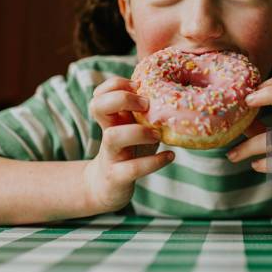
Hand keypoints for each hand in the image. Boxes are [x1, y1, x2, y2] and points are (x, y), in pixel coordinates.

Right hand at [83, 76, 173, 212]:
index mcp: (111, 118)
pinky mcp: (117, 176)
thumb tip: (174, 89)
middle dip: (122, 99)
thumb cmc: (128, 150)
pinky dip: (154, 161)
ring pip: (112, 137)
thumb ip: (144, 111)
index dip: (116, 85)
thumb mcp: (133, 127)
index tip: (139, 87)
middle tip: (146, 105)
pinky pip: (133, 168)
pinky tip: (170, 156)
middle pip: (97, 106)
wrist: (107, 186)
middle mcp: (107, 131)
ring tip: (157, 134)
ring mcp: (110, 154)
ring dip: (138, 132)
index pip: (100, 92)